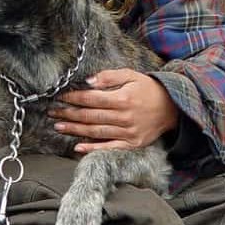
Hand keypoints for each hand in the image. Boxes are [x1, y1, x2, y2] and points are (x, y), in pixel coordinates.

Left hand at [50, 69, 178, 153]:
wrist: (172, 108)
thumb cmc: (149, 89)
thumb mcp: (132, 75)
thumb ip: (110, 77)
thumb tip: (88, 82)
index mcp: (123, 98)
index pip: (92, 99)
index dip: (74, 98)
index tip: (60, 97)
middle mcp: (124, 117)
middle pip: (90, 116)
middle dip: (69, 114)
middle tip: (52, 113)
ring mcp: (128, 132)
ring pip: (96, 132)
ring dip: (75, 130)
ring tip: (58, 127)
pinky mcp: (132, 144)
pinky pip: (109, 147)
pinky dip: (92, 149)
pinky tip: (77, 147)